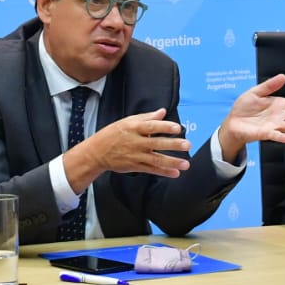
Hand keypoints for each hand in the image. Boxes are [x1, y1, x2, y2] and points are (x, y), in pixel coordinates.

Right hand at [69, 109, 191, 183]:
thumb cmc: (114, 134)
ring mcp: (135, 155)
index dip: (165, 127)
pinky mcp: (135, 166)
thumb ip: (147, 117)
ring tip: (186, 163)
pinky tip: (175, 173)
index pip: (151, 126)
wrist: (97, 152)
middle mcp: (135, 142)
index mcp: (134, 128)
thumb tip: (163, 112)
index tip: (178, 128)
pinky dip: (163, 172)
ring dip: (172, 162)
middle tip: (187, 144)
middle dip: (172, 144)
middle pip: (156, 143)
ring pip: (156, 159)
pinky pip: (151, 170)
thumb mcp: (128, 121)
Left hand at [216, 73, 284, 161]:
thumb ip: (269, 85)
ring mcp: (273, 126)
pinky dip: (282, 137)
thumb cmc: (245, 107)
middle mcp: (280, 117)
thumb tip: (283, 76)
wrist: (232, 122)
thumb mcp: (256, 92)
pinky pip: (275, 135)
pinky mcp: (264, 133)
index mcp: (279, 105)